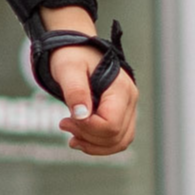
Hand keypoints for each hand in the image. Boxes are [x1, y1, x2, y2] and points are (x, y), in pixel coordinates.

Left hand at [46, 19, 138, 156]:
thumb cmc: (72, 55)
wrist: (76, 48)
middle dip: (88, 137)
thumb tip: (81, 115)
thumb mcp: (68, 69)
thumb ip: (75, 91)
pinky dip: (99, 144)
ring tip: (71, 137)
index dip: (88, 128)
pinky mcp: (122, 114)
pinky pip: (117, 138)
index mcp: (120, 87)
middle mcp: (130, 99)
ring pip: (120, 142)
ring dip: (94, 145)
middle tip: (64, 124)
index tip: (67, 119)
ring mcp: (129, 107)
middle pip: (116, 136)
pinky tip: (80, 139)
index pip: (111, 124)